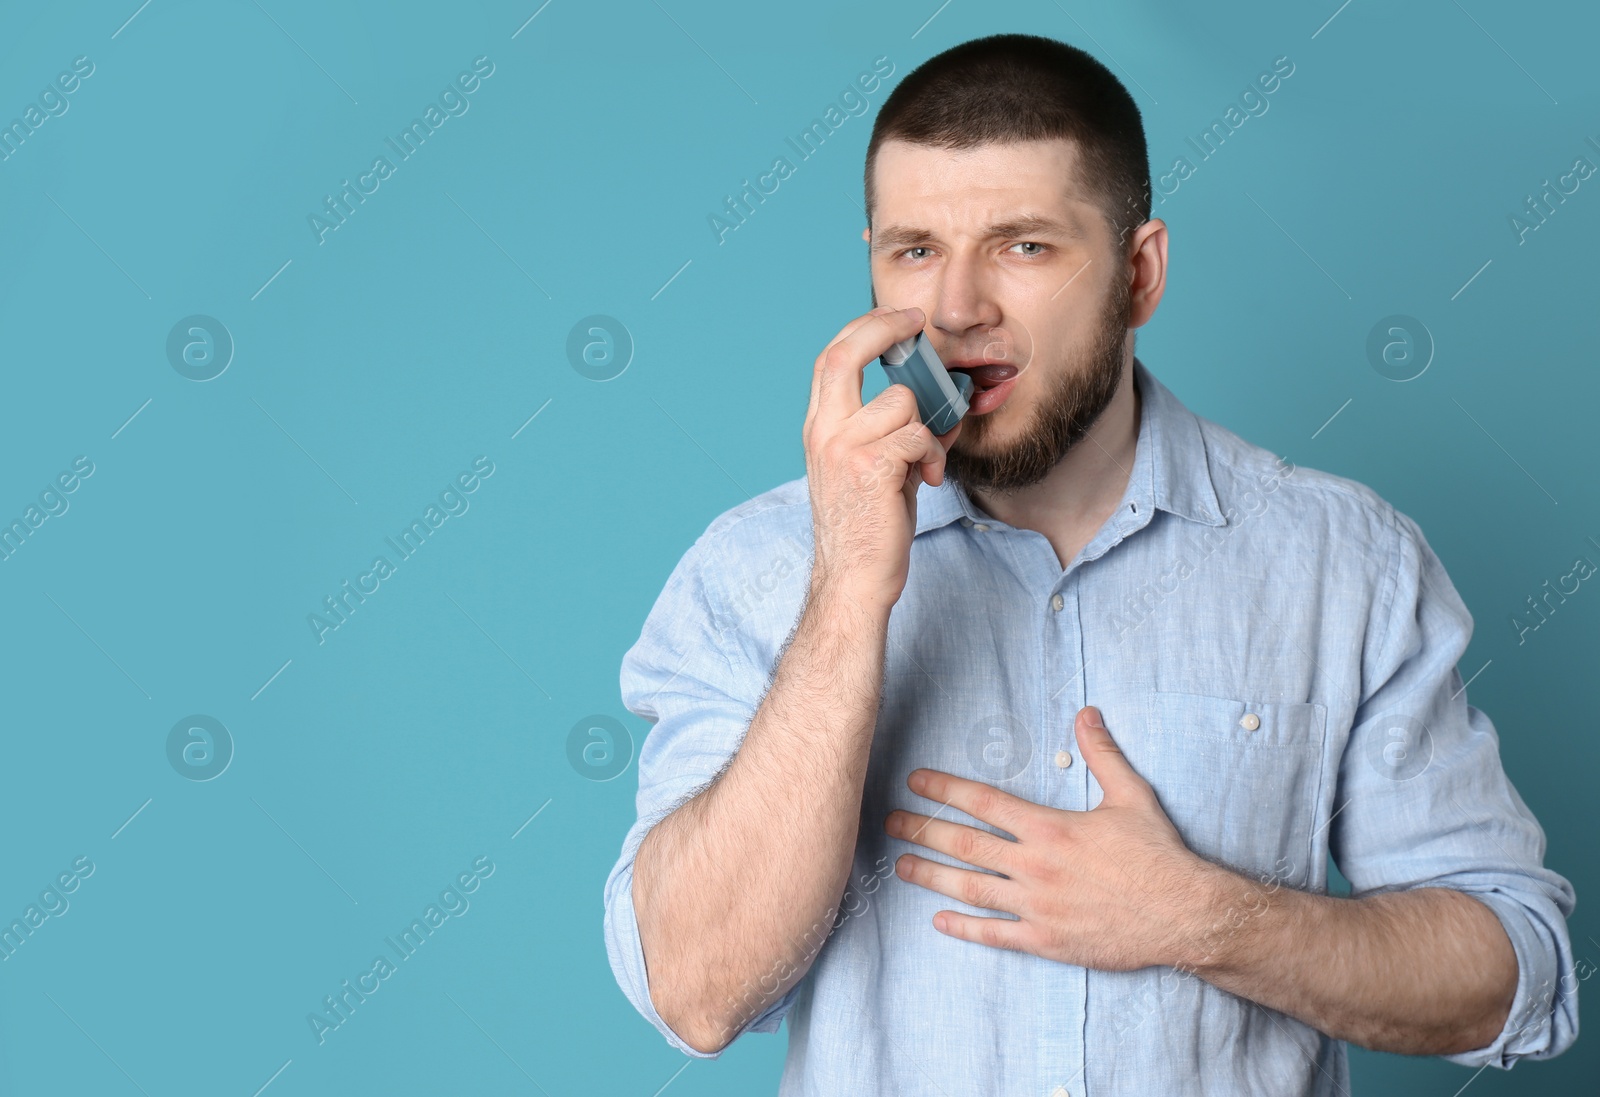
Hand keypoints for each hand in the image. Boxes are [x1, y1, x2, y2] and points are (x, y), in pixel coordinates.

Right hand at [803, 305, 961, 611]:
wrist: (853, 580)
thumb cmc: (867, 530)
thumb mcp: (877, 470)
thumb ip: (900, 433)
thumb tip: (945, 405)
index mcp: (820, 429)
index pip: (832, 358)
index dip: (865, 328)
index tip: (897, 318)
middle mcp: (823, 432)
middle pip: (845, 352)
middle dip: (885, 327)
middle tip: (916, 323)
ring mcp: (843, 448)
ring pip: (901, 401)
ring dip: (927, 427)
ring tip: (927, 462)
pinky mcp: (870, 467)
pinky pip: (918, 434)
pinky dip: (933, 454)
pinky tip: (928, 479)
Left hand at [884, 705, 1219, 970]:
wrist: (1184, 915)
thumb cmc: (1158, 854)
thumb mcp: (1131, 795)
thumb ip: (1102, 753)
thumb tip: (1086, 712)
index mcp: (1050, 828)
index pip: (983, 802)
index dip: (945, 789)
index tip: (916, 781)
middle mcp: (1034, 866)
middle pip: (964, 844)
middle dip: (922, 829)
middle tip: (889, 821)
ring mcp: (1036, 906)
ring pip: (969, 889)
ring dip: (930, 876)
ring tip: (900, 865)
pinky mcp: (1045, 940)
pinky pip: (995, 935)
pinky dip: (963, 929)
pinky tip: (938, 922)